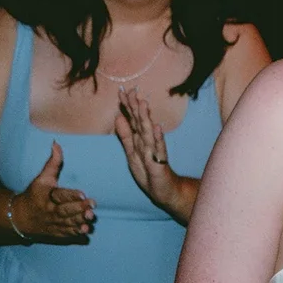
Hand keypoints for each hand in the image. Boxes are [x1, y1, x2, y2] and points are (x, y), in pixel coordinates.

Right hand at [8, 144, 95, 242]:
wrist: (20, 217)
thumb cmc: (35, 194)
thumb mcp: (42, 178)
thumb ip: (52, 163)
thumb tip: (56, 143)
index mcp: (46, 196)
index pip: (59, 195)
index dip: (70, 195)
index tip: (83, 193)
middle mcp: (49, 210)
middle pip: (64, 211)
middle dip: (78, 209)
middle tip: (92, 205)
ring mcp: (53, 223)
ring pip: (67, 223)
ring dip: (79, 221)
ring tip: (90, 219)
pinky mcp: (56, 232)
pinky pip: (66, 234)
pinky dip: (75, 233)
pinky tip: (85, 231)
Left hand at [115, 87, 187, 219]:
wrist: (163, 190)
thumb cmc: (147, 171)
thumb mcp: (132, 153)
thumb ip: (126, 136)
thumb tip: (118, 117)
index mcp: (139, 138)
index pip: (133, 119)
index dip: (127, 106)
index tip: (122, 92)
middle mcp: (147, 141)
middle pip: (140, 122)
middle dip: (136, 107)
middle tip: (131, 91)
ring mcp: (155, 151)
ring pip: (149, 132)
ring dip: (146, 118)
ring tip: (143, 104)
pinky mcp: (160, 162)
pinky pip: (159, 149)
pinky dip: (158, 139)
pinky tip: (158, 128)